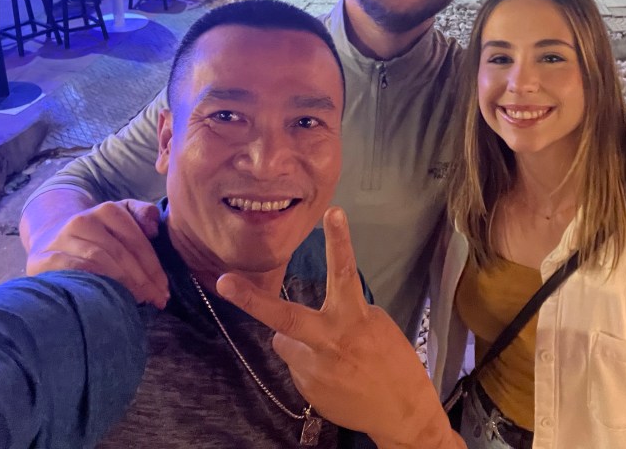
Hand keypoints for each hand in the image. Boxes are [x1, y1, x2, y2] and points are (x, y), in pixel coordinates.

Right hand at [25, 200, 168, 308]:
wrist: (50, 238)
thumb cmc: (98, 234)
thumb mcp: (123, 216)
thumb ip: (143, 213)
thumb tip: (153, 229)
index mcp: (107, 210)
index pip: (136, 240)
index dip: (153, 267)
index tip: (164, 289)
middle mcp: (83, 220)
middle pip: (120, 253)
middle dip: (142, 280)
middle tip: (156, 300)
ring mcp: (61, 238)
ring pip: (98, 261)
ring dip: (122, 284)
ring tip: (138, 301)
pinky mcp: (42, 258)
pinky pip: (73, 271)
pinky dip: (94, 283)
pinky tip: (108, 297)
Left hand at [218, 208, 459, 448]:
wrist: (401, 412)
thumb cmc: (394, 361)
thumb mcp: (376, 326)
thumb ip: (344, 313)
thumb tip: (318, 313)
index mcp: (355, 318)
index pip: (345, 273)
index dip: (339, 241)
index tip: (332, 213)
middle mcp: (330, 341)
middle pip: (285, 317)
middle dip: (252, 300)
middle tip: (224, 282)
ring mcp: (314, 368)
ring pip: (286, 342)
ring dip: (299, 342)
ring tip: (329, 355)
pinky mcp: (306, 388)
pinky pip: (297, 364)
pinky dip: (309, 365)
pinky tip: (333, 375)